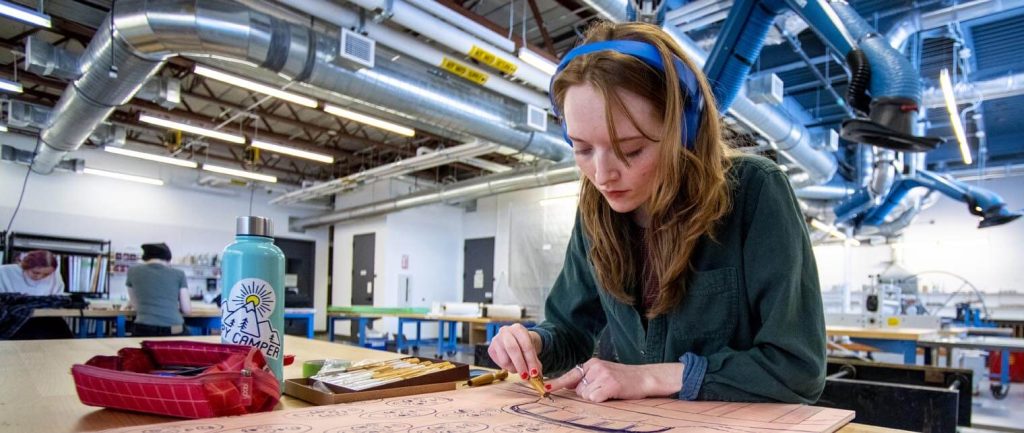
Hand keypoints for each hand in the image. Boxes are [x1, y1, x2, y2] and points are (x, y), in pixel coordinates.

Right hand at [487, 323, 543, 380]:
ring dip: (514, 368)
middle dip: (520, 365)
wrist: (514, 339)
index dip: (531, 360)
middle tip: (526, 377)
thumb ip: (535, 362)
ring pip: (505, 359)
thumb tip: (537, 376)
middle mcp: (505, 331)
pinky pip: (499, 363)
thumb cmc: (524, 345)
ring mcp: (496, 339)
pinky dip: (507, 368)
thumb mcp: (532, 350)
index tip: (534, 373)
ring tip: (518, 369)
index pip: (526, 345)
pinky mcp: (490, 349)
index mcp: (518, 329)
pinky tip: (511, 364)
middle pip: (513, 349)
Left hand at [545, 359, 683, 401]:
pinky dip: (602, 400)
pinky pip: (595, 398)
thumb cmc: (625, 378)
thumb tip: (570, 386)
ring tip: (610, 391)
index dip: (558, 383)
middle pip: (578, 389)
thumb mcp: (604, 372)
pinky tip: (613, 393)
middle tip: (605, 390)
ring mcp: (601, 375)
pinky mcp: (609, 384)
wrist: (645, 377)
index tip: (546, 387)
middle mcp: (595, 367)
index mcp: (592, 363)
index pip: (571, 374)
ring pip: (586, 395)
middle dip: (588, 393)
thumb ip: (588, 377)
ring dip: (596, 397)